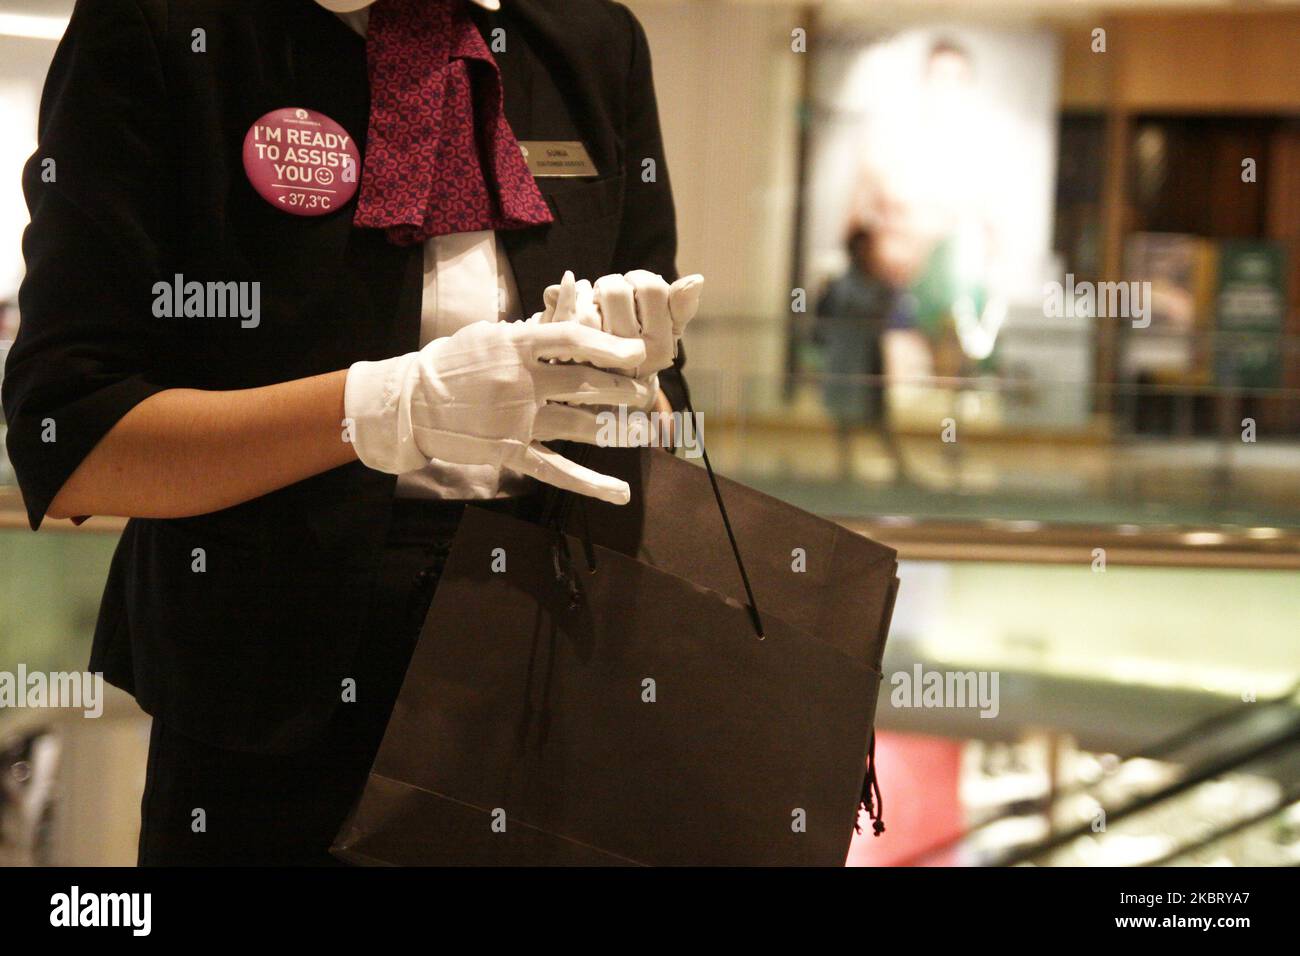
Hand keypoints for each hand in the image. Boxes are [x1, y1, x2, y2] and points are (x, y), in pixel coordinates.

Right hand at [344, 318, 653, 503]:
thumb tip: (574, 306)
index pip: (573, 339)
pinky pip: (558, 470)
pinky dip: (591, 484)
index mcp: (516, 346)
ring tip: (644, 429)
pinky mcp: (509, 451)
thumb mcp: (490, 335)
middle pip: (587, 384)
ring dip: (619, 429)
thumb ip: (533, 328)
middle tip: (647, 391)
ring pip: (581, 425)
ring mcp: (516, 420)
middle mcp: (520, 382)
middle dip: (625, 389)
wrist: (410, 403)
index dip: (610, 344)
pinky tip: (620, 493)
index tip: (638, 351)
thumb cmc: (454, 363)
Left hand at [538, 270, 702, 382]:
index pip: (653, 287)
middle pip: (615, 290)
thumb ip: (681, 306)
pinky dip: (565, 302)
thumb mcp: (667, 330)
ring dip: (586, 294)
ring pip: (587, 305)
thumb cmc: (638, 354)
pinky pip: (565, 320)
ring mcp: (600, 362)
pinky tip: (571, 307)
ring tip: (592, 303)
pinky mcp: (571, 362)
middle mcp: (633, 358)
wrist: (607, 399)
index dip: (639, 279)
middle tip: (607, 295)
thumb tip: (696, 279)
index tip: (635, 289)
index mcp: (661, 345)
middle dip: (608, 284)